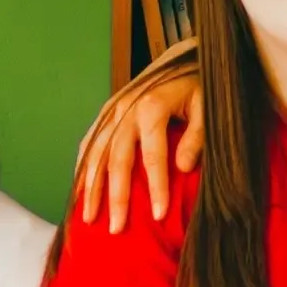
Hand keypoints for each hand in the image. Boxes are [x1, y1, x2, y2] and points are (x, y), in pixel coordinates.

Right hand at [72, 39, 203, 232]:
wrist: (183, 58)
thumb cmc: (199, 86)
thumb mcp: (207, 106)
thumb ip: (197, 136)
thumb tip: (183, 167)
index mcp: (153, 106)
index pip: (153, 155)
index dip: (156, 187)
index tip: (160, 215)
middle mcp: (126, 108)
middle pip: (117, 159)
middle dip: (116, 197)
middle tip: (116, 229)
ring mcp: (113, 110)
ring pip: (96, 153)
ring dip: (91, 187)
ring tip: (89, 218)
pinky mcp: (107, 112)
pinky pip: (89, 142)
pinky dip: (82, 167)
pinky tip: (79, 190)